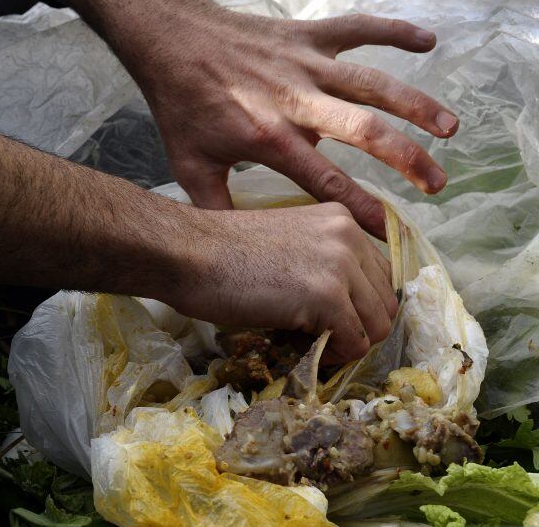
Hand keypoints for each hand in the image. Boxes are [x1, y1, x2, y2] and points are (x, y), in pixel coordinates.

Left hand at [122, 6, 457, 238]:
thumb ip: (217, 209)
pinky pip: (358, 29)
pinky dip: (394, 31)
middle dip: (407, 159)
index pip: (327, 181)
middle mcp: (297, 100)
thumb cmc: (181, 106)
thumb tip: (235, 249)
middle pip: (365, 131)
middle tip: (437, 184)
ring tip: (450, 128)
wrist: (172, 42)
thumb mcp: (191, 166)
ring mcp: (306, 64)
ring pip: (373, 82)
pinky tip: (428, 41)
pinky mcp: (307, 35)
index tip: (391, 232)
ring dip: (416, 104)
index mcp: (270, 137)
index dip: (362, 208)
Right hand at [169, 202, 397, 362]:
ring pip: (379, 325)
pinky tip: (304, 348)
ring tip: (311, 343)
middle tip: (321, 337)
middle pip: (386, 301)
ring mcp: (341, 264)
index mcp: (340, 218)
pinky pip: (355, 343)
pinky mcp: (327, 296)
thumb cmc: (222, 254)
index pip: (379, 275)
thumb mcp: (288, 245)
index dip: (359, 306)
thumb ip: (323, 263)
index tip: (330, 320)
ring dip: (348, 343)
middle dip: (359, 327)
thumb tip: (347, 309)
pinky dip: (333, 356)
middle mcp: (349, 235)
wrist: (189, 254)